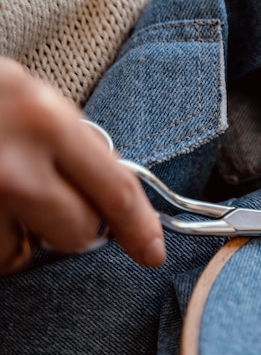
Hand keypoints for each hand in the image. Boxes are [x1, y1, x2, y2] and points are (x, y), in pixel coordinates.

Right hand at [0, 57, 164, 274]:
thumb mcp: (30, 99)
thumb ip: (72, 145)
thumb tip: (106, 196)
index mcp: (45, 122)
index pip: (117, 191)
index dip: (139, 228)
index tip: (151, 251)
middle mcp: (13, 167)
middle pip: (77, 234)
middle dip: (73, 228)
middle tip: (52, 205)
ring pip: (25, 255)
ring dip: (22, 238)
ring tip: (1, 199)